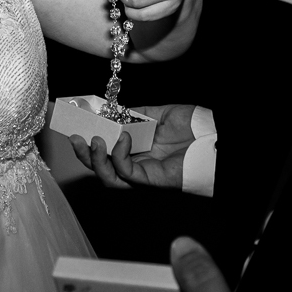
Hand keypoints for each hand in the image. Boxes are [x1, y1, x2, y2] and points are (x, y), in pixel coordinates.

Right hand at [69, 104, 195, 188]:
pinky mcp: (152, 180)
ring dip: (96, 160)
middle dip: (85, 154)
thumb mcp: (160, 113)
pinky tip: (123, 138)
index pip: (107, 149)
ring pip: (109, 177)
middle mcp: (139, 164)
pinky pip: (127, 174)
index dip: (91, 140)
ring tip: (94, 140)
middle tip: (74, 137)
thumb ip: (137, 113)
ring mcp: (144, 174)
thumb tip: (114, 110)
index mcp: (139, 149)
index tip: (77, 124)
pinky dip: (119, 156)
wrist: (216, 137)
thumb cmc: (195, 127)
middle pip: (102, 168)